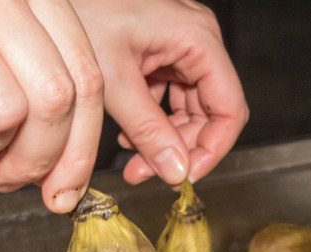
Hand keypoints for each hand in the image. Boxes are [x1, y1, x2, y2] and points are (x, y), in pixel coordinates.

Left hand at [71, 0, 247, 185]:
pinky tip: (127, 137)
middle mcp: (195, 40)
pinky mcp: (158, 55)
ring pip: (187, 111)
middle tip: (147, 173)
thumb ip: (147, 131)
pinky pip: (167, 99)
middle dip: (180, 150)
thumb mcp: (114, 82)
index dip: (212, 150)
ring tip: (132, 161)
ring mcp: (177, 47)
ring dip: (163, 142)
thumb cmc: (81, 13)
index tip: (186, 177)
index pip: (230, 109)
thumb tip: (174, 170)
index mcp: (197, 39)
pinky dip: (151, 124)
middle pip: (208, 113)